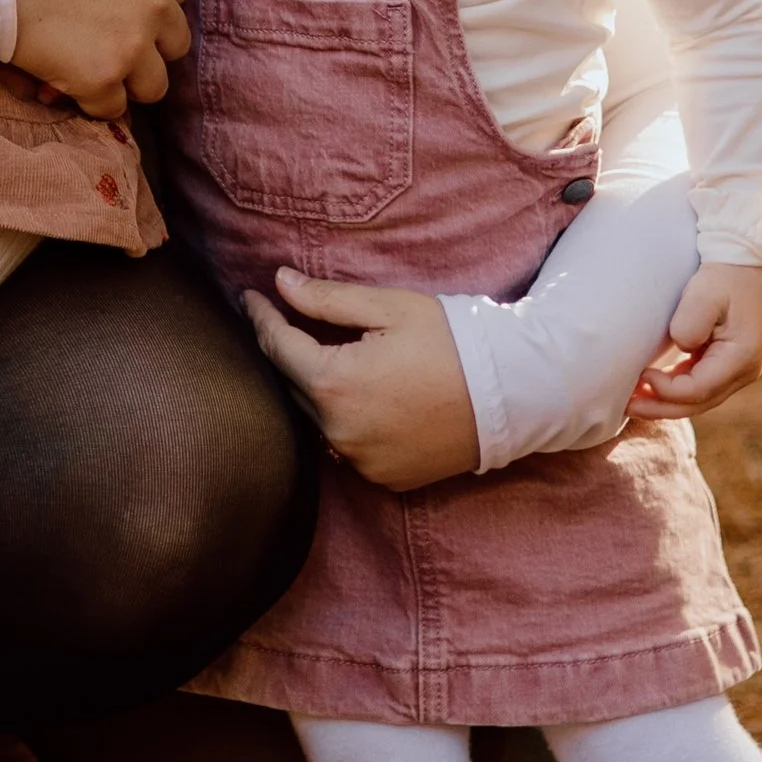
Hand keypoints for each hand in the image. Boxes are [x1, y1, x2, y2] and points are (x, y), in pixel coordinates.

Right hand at [5, 0, 190, 118]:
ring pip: (153, 83)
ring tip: (96, 73)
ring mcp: (130, 44)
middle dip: (148, 46)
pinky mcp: (100, 79)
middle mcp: (153, 2)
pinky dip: (95, 103)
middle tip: (111, 45)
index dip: (151, 0)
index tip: (123, 6)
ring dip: (127, 80)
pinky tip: (71, 90)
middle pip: (175, 42)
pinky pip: (113, 107)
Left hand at [244, 269, 480, 489]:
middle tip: (284, 320)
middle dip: (287, 352)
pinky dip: (344, 420)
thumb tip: (279, 283)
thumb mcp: (389, 309)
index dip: (260, 318)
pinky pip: (346, 445)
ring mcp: (360, 461)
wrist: (513, 395)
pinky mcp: (382, 477)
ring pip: (317, 418)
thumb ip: (326, 299)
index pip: (276, 346)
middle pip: (293, 385)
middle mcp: (337, 431)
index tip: (249, 296)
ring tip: (324, 356)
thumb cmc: (453, 342)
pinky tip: (361, 397)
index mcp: (333, 385)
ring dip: (315, 388)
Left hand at [625, 262, 761, 422]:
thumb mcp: (703, 294)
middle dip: (661, 408)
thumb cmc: (723, 274)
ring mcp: (739, 370)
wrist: (744, 260)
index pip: (699, 388)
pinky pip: (700, 386)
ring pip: (699, 399)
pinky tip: (651, 387)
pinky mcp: (728, 363)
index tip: (640, 375)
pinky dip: (675, 390)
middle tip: (626, 406)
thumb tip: (682, 348)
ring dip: (666, 402)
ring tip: (633, 401)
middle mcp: (746, 370)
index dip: (666, 390)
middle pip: (699, 402)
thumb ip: (689, 325)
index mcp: (742, 356)